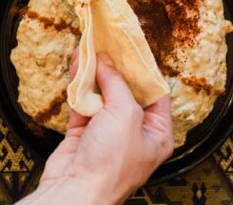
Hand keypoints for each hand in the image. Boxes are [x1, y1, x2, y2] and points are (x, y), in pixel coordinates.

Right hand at [23, 52, 173, 204]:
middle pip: (127, 91)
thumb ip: (117, 83)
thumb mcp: (125, 115)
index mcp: (157, 134)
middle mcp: (134, 133)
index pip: (157, 94)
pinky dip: (79, 84)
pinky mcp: (84, 133)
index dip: (145, 69)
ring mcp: (108, 133)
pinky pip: (84, 102)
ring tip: (90, 46)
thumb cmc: (110, 164)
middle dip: (117, 67)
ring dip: (95, 71)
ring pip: (103, 94)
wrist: (76, 192)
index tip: (134, 47)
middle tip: (111, 42)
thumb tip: (107, 62)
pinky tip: (77, 64)